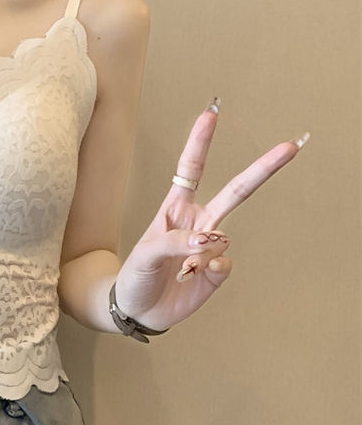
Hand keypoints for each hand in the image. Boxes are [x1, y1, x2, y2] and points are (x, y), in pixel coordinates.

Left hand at [114, 98, 309, 331]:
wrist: (138, 310)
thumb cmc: (135, 275)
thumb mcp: (145, 254)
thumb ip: (175, 242)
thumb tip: (212, 239)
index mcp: (175, 209)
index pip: (191, 171)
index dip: (200, 143)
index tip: (211, 114)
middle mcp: (198, 224)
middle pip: (235, 192)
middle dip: (262, 169)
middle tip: (289, 146)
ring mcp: (210, 248)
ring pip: (223, 239)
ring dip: (201, 255)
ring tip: (179, 270)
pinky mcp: (217, 271)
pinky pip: (225, 263)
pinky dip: (211, 270)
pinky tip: (193, 277)